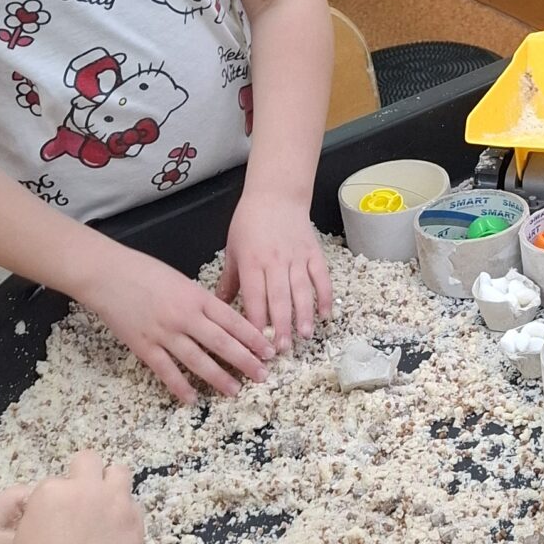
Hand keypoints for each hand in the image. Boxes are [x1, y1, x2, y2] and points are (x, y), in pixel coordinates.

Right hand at [9, 452, 142, 543]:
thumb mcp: (25, 533)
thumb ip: (45, 509)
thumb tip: (58, 507)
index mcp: (52, 490)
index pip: (57, 481)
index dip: (59, 496)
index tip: (60, 513)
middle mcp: (85, 489)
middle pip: (89, 460)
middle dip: (86, 473)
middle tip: (86, 495)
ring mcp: (114, 503)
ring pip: (120, 472)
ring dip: (112, 484)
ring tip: (107, 505)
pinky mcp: (135, 520)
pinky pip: (133, 505)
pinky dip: (125, 514)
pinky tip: (117, 532)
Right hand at [90, 247, 271, 404]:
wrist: (106, 274)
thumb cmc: (144, 272)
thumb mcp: (181, 280)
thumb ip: (201, 301)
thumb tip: (225, 322)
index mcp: (196, 297)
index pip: (233, 321)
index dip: (253, 339)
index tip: (270, 352)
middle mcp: (184, 316)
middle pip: (222, 343)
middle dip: (246, 361)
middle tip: (263, 376)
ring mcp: (163, 333)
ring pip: (197, 360)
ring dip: (219, 377)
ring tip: (236, 390)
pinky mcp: (143, 346)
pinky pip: (166, 371)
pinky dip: (180, 386)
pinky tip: (193, 398)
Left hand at [220, 189, 331, 354]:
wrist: (276, 194)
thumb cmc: (249, 221)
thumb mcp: (232, 249)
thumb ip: (229, 280)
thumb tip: (218, 306)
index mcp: (251, 262)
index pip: (253, 298)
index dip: (255, 322)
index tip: (255, 343)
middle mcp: (275, 262)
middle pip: (279, 299)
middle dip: (280, 327)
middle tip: (282, 349)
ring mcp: (296, 258)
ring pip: (301, 291)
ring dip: (304, 315)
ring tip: (305, 335)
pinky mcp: (313, 253)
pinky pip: (320, 277)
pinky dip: (324, 295)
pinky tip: (326, 314)